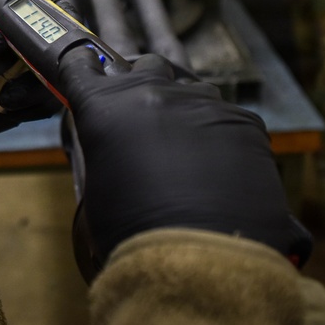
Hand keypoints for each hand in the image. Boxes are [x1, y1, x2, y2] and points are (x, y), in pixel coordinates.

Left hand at [0, 13, 61, 147]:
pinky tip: (5, 107)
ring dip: (35, 90)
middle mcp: (19, 47)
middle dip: (52, 60)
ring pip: (55, 78)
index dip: (53, 18)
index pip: (36, 14)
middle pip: (56, 46)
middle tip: (36, 71)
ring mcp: (25, 74)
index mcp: (3, 24)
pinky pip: (47, 103)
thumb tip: (1, 38)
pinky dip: (33, 107)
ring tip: (5, 98)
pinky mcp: (26, 101)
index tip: (53, 30)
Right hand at [56, 48, 310, 276]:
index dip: (83, 65)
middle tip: (144, 115)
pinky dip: (220, 135)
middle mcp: (151, 93)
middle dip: (143, 83)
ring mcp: (202, 102)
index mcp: (104, 108)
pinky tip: (221, 168)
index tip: (87, 68)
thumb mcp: (98, 187)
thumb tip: (114, 144)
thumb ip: (103, 150)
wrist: (201, 259)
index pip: (81, 65)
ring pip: (191, 90)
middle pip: (145, 66)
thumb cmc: (134, 233)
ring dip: (184, 109)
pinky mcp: (243, 120)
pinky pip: (227, 117)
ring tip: (188, 149)